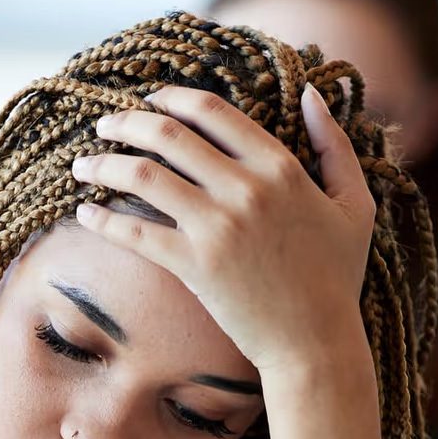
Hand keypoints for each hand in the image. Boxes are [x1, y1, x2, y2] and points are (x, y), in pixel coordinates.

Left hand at [72, 84, 375, 380]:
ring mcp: (218, 228)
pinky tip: (85, 214)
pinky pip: (136, 234)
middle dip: (127, 122)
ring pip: (145, 176)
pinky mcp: (196, 267)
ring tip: (82, 166)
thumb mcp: (355, 204)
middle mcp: (246, 189)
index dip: (172, 99)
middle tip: (103, 124)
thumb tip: (310, 94)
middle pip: (169, 135)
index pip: (213, 112)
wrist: (315, 344)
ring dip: (105, 165)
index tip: (149, 100)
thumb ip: (334, 146)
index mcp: (280, 167)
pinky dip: (104, 221)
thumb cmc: (336, 279)